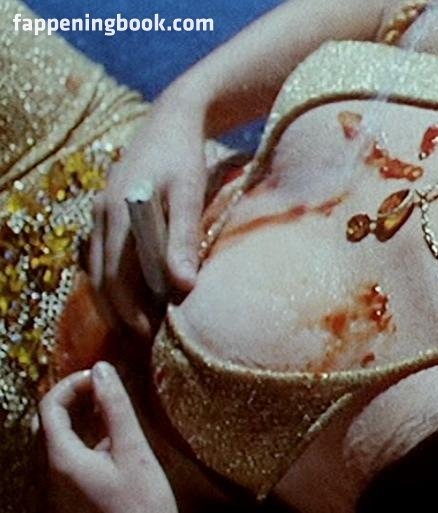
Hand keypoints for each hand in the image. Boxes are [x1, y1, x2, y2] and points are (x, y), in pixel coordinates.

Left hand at [40, 362, 177, 512]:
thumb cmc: (141, 504)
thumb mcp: (134, 451)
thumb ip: (116, 408)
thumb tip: (103, 370)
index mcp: (62, 457)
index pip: (49, 405)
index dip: (72, 383)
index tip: (101, 377)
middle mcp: (51, 471)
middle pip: (48, 420)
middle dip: (73, 397)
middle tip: (105, 388)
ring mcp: (58, 483)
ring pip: (56, 437)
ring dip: (79, 416)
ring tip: (110, 408)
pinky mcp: (69, 491)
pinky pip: (65, 455)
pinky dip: (82, 436)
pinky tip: (109, 440)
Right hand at [90, 90, 208, 335]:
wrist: (172, 120)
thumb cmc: (185, 157)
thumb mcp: (188, 195)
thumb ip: (183, 240)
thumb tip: (182, 286)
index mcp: (117, 214)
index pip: (115, 277)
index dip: (129, 309)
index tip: (147, 333)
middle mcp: (100, 215)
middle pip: (102, 276)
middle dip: (120, 309)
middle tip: (143, 336)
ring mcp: (98, 212)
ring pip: (97, 266)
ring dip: (115, 295)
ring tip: (139, 320)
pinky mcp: (105, 210)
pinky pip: (99, 252)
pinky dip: (112, 276)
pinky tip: (132, 291)